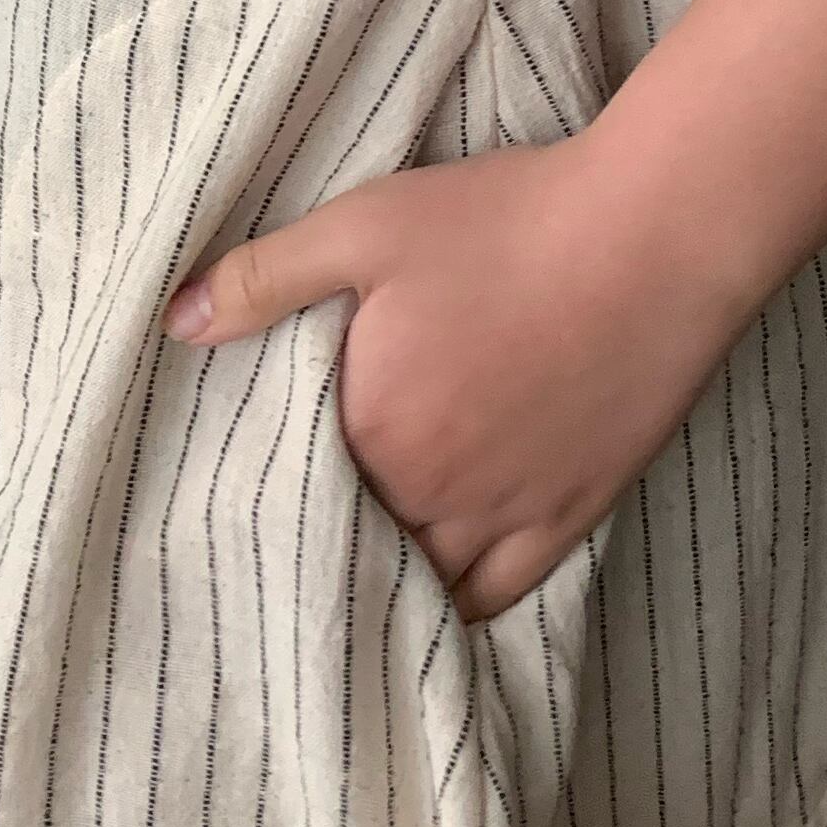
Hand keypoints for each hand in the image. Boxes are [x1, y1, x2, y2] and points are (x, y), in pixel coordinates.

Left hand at [159, 129, 758, 622]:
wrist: (652, 235)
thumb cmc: (506, 220)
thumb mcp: (365, 226)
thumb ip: (264, 278)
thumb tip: (175, 324)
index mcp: (371, 427)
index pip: (293, 484)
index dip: (272, 478)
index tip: (257, 470)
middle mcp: (431, 492)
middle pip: (353, 540)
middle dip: (323, 530)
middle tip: (298, 517)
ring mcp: (506, 514)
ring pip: (418, 581)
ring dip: (381, 573)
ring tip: (352, 561)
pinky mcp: (571, 518)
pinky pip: (494, 598)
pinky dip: (454, 607)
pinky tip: (429, 598)